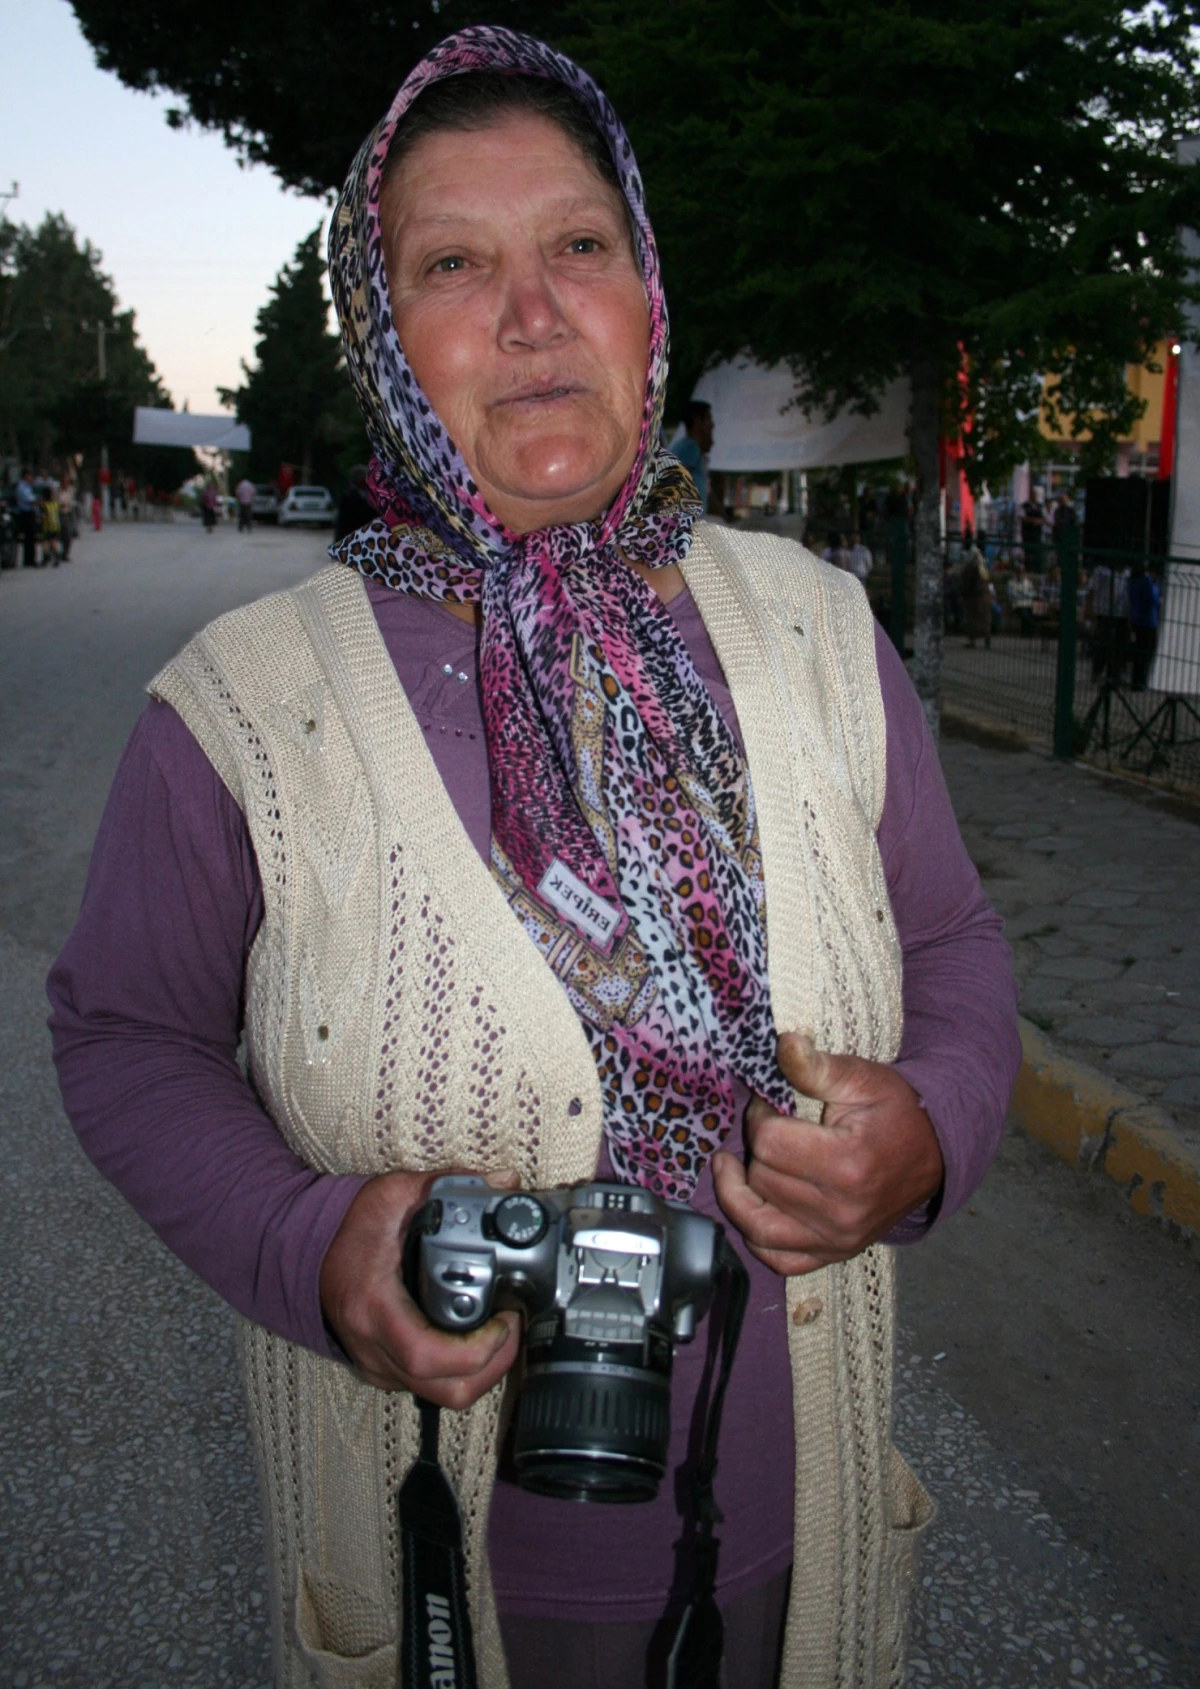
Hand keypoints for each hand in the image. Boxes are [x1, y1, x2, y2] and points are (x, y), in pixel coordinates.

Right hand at [320, 1169, 521, 1404]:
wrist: (301, 1250)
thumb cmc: (347, 1226)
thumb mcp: (394, 1194)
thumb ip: (450, 1184)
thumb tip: (505, 1181)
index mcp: (374, 1308)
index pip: (427, 1354)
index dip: (478, 1349)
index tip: (505, 1319)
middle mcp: (373, 1347)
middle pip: (445, 1390)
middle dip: (492, 1367)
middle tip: (512, 1328)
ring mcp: (376, 1363)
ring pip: (440, 1396)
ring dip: (480, 1374)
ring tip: (501, 1336)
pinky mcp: (382, 1368)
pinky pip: (427, 1387)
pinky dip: (459, 1373)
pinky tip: (476, 1343)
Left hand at [712, 1032, 943, 1275]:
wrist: (933, 1154)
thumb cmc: (894, 1113)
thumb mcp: (862, 1079)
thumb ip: (817, 1067)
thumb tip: (784, 1043)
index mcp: (847, 1164)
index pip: (768, 1143)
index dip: (760, 1116)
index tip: (770, 1105)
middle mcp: (841, 1211)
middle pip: (762, 1179)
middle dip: (756, 1148)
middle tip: (768, 1128)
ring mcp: (837, 1239)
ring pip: (758, 1223)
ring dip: (739, 1192)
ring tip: (729, 1168)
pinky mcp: (834, 1254)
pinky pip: (780, 1259)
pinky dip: (757, 1238)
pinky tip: (751, 1208)